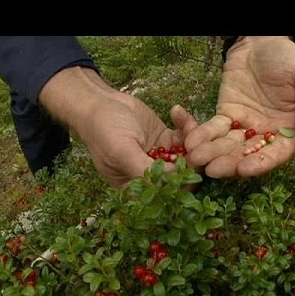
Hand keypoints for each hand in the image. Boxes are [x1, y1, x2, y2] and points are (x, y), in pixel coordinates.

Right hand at [39, 67, 197, 187]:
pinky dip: (186, 125)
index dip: (183, 183)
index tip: (189, 163)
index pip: (166, 193)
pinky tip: (177, 112)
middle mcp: (151, 176)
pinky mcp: (166, 141)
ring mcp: (161, 158)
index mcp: (137, 187)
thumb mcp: (121, 151)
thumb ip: (145, 169)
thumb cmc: (104, 129)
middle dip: (193, 159)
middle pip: (182, 177)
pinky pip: (185, 138)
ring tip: (187, 123)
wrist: (99, 102)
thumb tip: (174, 179)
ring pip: (188, 156)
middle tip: (195, 141)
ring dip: (193, 140)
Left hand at [185, 36, 294, 177]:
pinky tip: (191, 143)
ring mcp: (245, 127)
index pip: (276, 153)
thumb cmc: (290, 59)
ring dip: (212, 154)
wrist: (263, 42)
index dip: (261, 163)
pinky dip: (203, 136)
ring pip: (228, 146)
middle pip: (248, 155)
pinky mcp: (227, 116)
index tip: (245, 168)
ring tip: (197, 159)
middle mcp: (267, 135)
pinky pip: (214, 129)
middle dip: (230, 163)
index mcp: (291, 132)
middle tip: (213, 169)